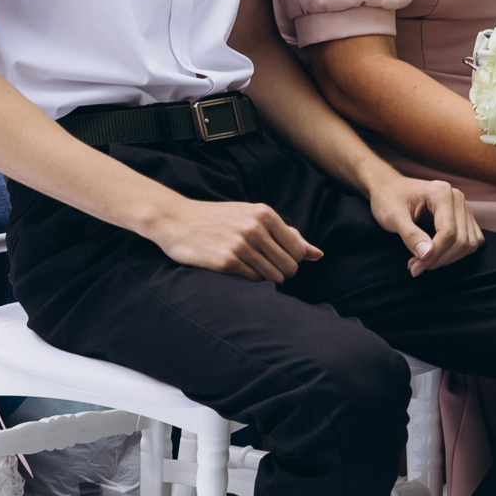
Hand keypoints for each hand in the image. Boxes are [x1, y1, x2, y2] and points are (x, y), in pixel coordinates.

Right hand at [144, 197, 321, 282]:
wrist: (177, 220)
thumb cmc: (218, 219)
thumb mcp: (252, 217)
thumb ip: (287, 235)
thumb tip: (317, 254)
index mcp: (264, 214)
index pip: (298, 249)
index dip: (291, 259)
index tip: (276, 258)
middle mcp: (255, 228)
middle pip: (289, 266)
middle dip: (281, 271)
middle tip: (262, 266)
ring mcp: (241, 245)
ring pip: (274, 276)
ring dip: (266, 279)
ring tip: (250, 269)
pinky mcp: (227, 262)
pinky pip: (254, 281)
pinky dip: (251, 281)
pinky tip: (239, 271)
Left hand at [367, 174, 481, 274]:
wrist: (389, 189)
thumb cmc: (388, 199)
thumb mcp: (393, 217)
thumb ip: (410, 235)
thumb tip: (427, 255)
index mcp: (441, 192)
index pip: (448, 232)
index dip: (434, 254)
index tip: (414, 265)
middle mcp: (457, 197)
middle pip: (461, 240)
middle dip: (439, 259)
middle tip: (415, 266)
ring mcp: (463, 207)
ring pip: (469, 244)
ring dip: (448, 259)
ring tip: (423, 261)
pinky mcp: (465, 217)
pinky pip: (472, 241)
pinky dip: (457, 254)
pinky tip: (436, 255)